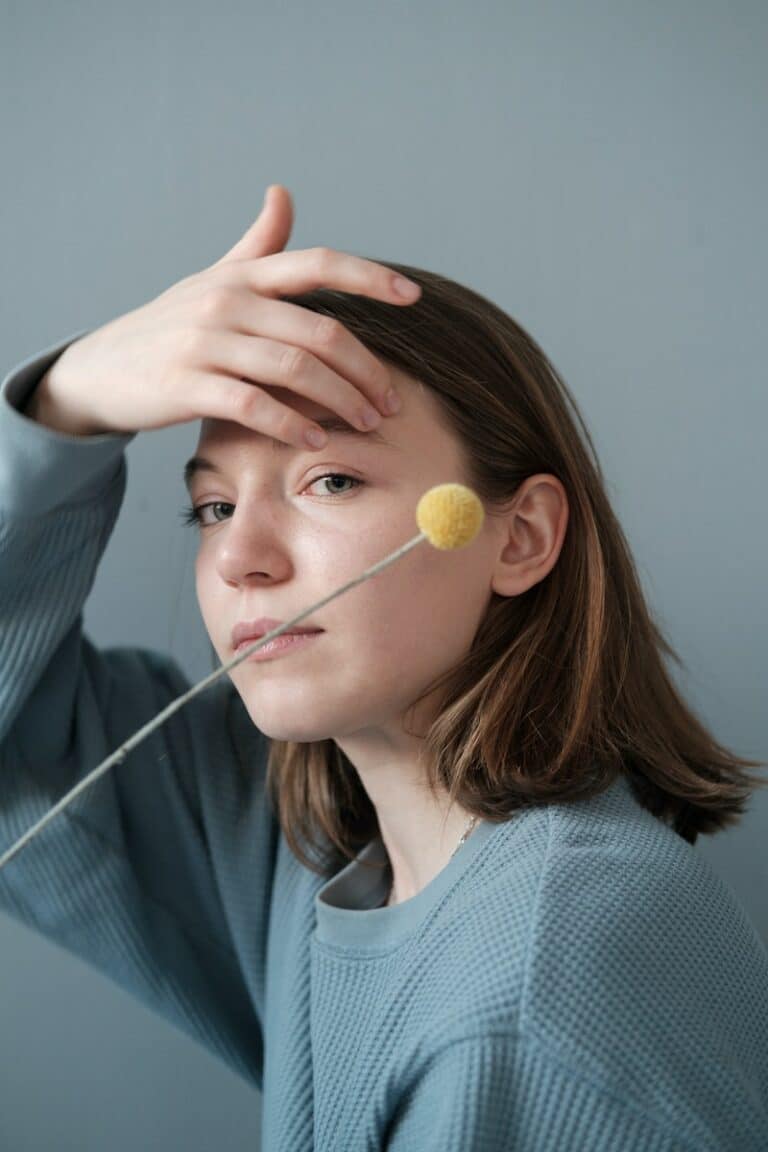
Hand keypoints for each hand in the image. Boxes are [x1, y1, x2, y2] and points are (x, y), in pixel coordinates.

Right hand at [33, 185, 419, 442]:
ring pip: (295, 369)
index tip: (413, 296)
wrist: (100, 369)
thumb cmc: (168, 326)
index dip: (370, 278)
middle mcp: (227, 301)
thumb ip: (255, 246)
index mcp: (242, 276)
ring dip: (341, 401)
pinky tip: (314, 440)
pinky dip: (292, 424)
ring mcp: (205, 342)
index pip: (318, 264)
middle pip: (319, 332)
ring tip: (365, 424)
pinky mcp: (187, 385)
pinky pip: (254, 405)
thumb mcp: (211, 280)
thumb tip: (283, 193)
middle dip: (366, 371)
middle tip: (389, 403)